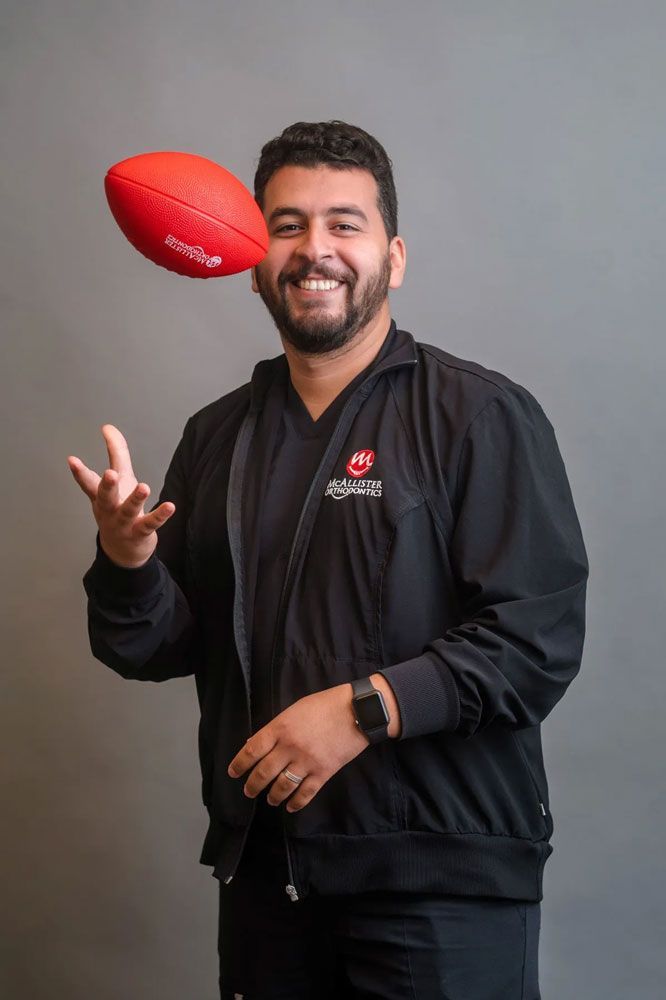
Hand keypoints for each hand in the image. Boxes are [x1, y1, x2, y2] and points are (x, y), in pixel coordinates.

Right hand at [67, 424, 175, 568]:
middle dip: (107, 486)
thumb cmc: (119, 508)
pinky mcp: (140, 532)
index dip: (79, 472)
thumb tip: (108, 427)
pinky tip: (170, 506)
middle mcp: (110, 510)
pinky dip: (160, 516)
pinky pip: (150, 524)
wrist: (123, 551)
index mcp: (101, 497)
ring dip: (135, 499)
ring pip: (128, 511)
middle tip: (109, 474)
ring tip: (144, 487)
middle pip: (105, 498)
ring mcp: (124, 523)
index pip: (88, 483)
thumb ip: (115, 453)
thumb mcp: (119, 479)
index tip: (72, 460)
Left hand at [227, 684, 369, 812]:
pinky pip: (305, 793)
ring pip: (282, 786)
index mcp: (281, 727)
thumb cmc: (325, 705)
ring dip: (272, 796)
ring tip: (269, 800)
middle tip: (248, 791)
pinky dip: (296, 803)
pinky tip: (290, 806)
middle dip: (252, 785)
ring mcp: (307, 761)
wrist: (357, 711)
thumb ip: (276, 727)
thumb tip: (254, 742)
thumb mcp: (295, 709)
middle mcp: (290, 746)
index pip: (252, 749)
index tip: (233, 773)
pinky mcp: (324, 772)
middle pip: (264, 772)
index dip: (240, 763)